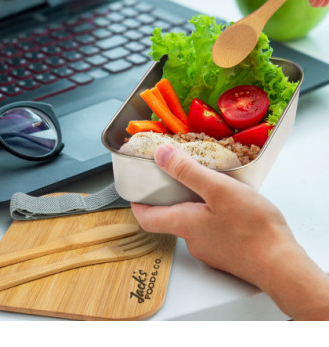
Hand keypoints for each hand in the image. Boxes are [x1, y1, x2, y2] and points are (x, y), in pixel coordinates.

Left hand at [131, 145, 328, 319]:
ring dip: (196, 204)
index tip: (137, 191)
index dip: (138, 204)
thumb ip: (188, 172)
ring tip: (209, 184)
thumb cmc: (252, 229)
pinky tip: (230, 205)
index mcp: (184, 224)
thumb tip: (161, 155)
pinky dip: (213, 214)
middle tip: (178, 176)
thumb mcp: (218, 190)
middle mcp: (193, 240)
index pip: (147, 218)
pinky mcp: (227, 252)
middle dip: (171, 197)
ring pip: (194, 223)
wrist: (282, 265)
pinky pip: (212, 229)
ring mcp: (211, 249)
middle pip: (170, 217)